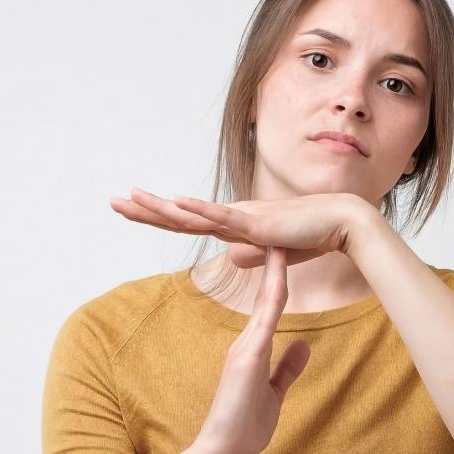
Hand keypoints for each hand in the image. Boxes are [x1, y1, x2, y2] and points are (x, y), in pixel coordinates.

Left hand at [110, 188, 369, 267]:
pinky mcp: (257, 224)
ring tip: (131, 197)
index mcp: (234, 225)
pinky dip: (198, 209)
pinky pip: (222, 216)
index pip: (188, 222)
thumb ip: (253, 253)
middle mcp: (232, 216)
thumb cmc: (312, 236)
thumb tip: (233, 256)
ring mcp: (242, 218)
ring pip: (193, 213)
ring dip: (161, 206)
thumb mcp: (273, 253)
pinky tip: (177, 202)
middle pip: (181, 214)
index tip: (132, 211)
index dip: (159, 217)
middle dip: (146, 209)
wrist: (340, 225)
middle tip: (113, 201)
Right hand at [189, 245, 310, 453]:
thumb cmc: (244, 428)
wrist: (221, 453)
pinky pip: (264, 316)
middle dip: (276, 258)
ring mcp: (246, 346)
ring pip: (266, 296)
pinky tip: (281, 268)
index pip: (272, 302)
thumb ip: (287, 367)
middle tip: (286, 224)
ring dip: (275, 264)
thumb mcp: (274, 393)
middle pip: (268, 290)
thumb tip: (305, 345)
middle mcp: (248, 340)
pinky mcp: (246, 356)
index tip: (292, 247)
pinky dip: (273, 289)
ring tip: (283, 231)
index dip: (282, 274)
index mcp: (254, 347)